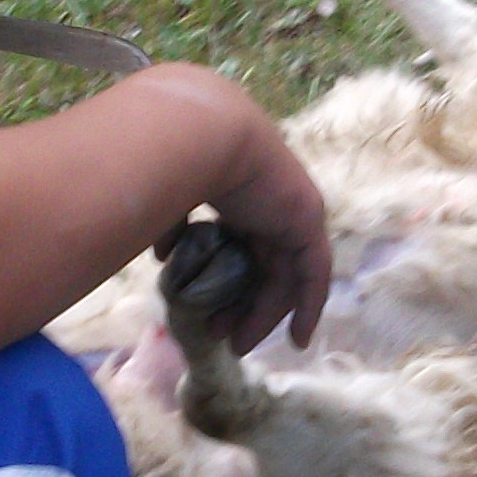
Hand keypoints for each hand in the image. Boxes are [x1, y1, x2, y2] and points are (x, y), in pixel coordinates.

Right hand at [148, 71, 335, 351]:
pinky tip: (300, 340)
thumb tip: (163, 254)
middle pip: (262, 266)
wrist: (199, 134)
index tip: (205, 310)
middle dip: (240, 304)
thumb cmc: (172, 161)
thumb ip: (171, 227)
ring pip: (284, 276)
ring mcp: (292, 210)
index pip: (240, 247)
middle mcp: (270, 203)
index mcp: (241, 195)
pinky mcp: (306, 221)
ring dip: (263, 313)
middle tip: (218, 333)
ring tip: (238, 343)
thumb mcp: (169, 202)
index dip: (227, 280)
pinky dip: (309, 306)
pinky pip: (313, 273)